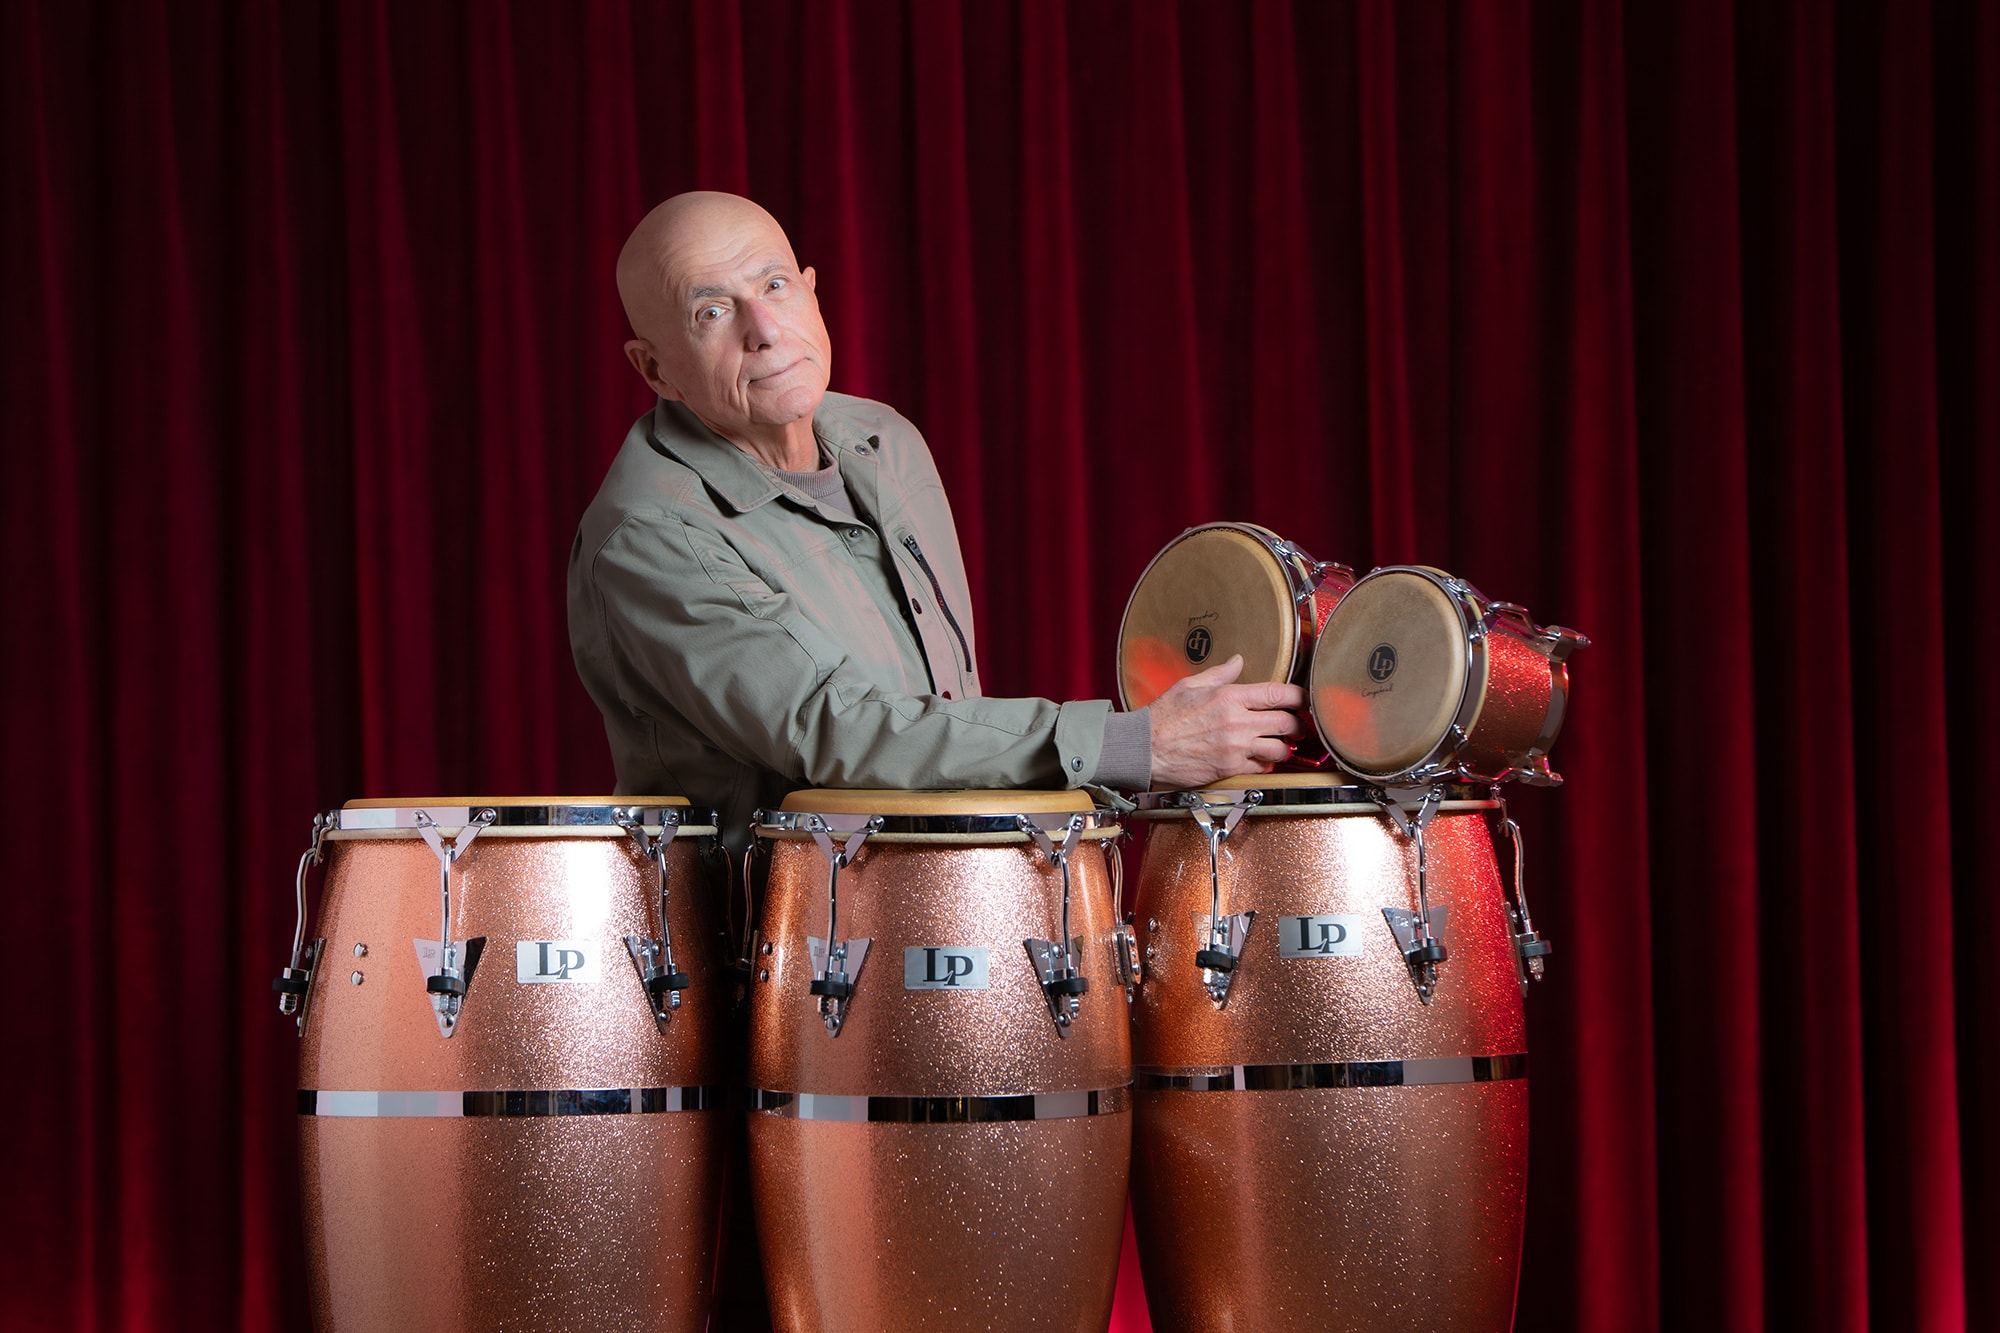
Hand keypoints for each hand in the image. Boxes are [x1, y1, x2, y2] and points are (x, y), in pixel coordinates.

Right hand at [1145, 654, 1306, 788]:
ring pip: (1279, 748)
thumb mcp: (1189, 685)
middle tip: (1296, 725)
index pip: (1278, 693)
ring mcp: (1235, 747)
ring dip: (1283, 746)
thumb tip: (1238, 661)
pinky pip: (1262, 767)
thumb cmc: (1164, 717)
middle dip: (1297, 725)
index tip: (1303, 699)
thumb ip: (1219, 674)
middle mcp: (1237, 722)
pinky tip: (1260, 758)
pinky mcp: (1230, 768)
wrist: (1146, 748)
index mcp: (1229, 697)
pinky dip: (1266, 763)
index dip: (1299, 696)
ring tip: (1280, 744)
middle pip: (1286, 723)